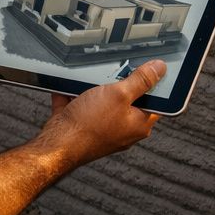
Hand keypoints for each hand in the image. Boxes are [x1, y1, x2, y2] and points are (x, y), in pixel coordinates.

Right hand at [43, 60, 165, 167]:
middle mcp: (123, 130)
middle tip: (115, 72)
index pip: (156, 101)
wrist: (54, 146)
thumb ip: (141, 80)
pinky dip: (75, 96)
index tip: (150, 68)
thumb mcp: (119, 94)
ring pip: (102, 102)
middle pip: (128, 99)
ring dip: (94, 89)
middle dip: (120, 83)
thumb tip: (160, 69)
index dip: (155, 84)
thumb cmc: (88, 127)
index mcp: (139, 124)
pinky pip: (81, 107)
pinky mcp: (83, 129)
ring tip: (89, 81)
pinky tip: (69, 88)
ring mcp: (103, 130)